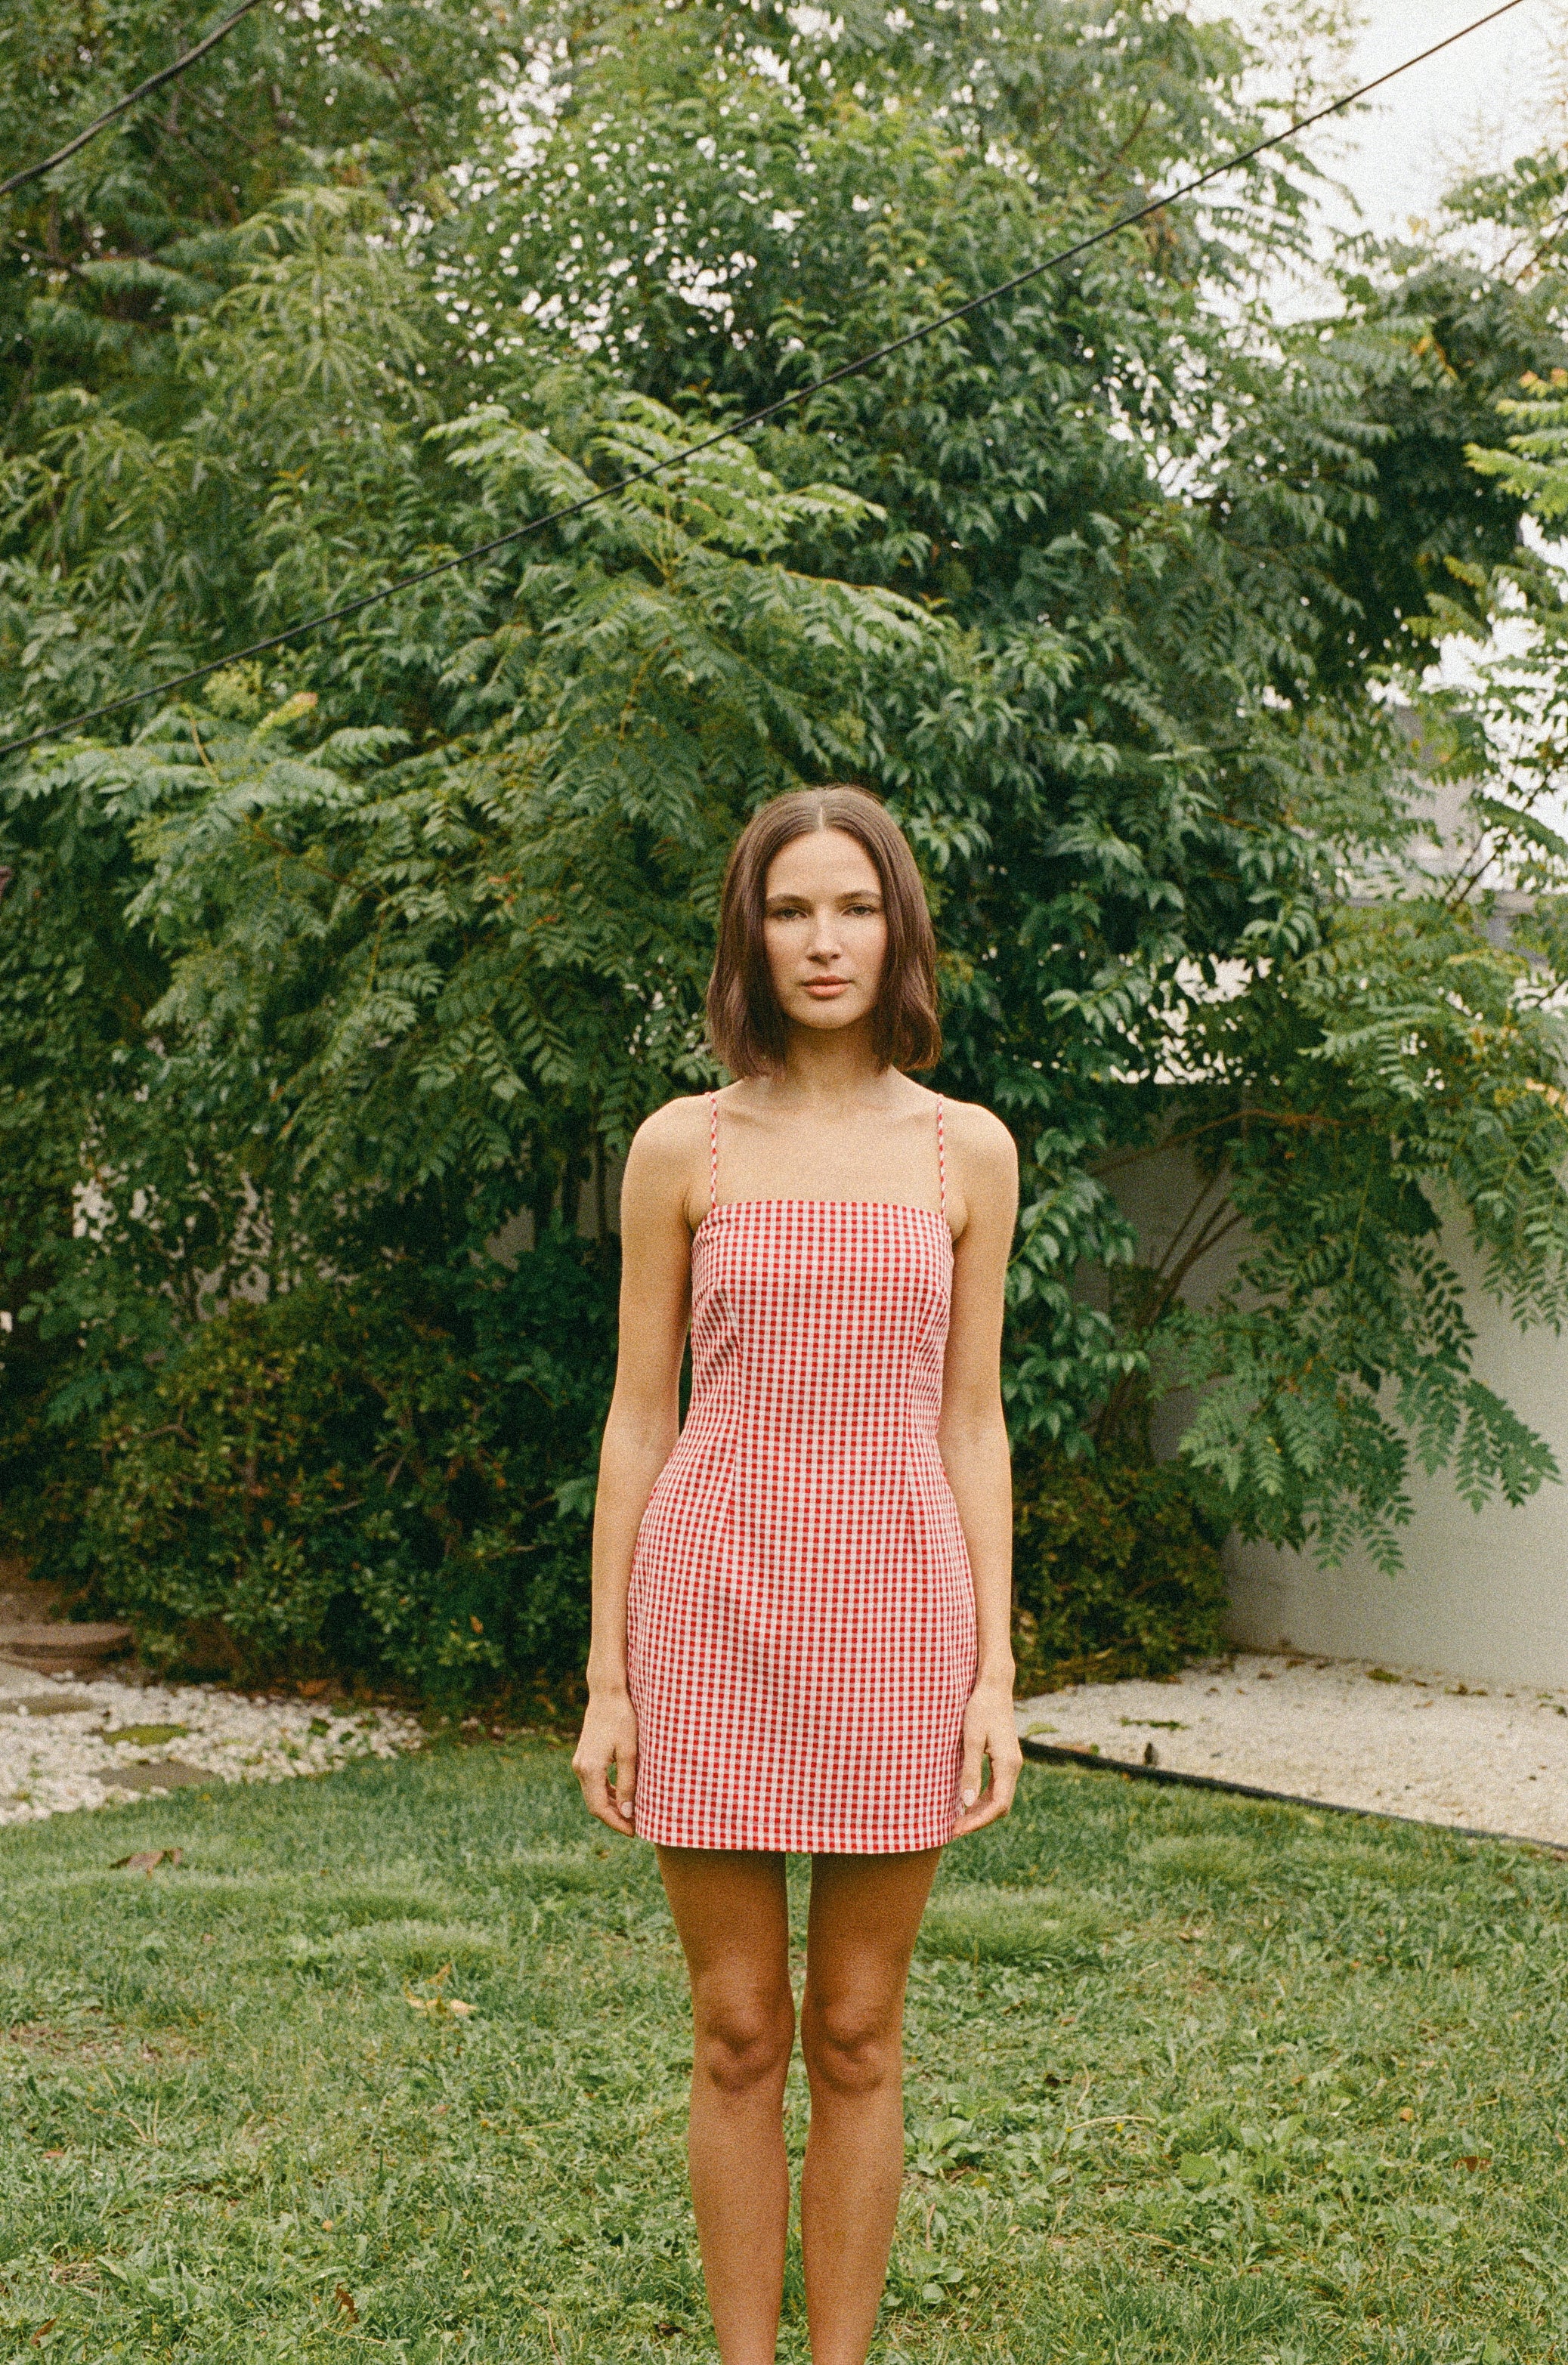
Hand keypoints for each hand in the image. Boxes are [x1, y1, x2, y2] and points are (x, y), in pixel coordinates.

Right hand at [572, 1688, 639, 1835]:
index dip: (616, 1823)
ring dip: (611, 1807)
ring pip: (593, 1795)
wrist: (607, 1694)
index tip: (634, 1832)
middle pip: (594, 1805)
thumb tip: (628, 1813)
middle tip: (636, 1827)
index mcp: (590, 1769)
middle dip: (614, 1818)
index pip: (599, 1808)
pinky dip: (607, 1794)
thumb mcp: (630, 1753)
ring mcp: (580, 1763)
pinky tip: (623, 1797)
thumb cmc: (622, 1720)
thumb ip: (628, 1784)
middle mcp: (580, 1768)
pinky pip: (594, 1784)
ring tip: (632, 1815)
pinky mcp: (585, 1758)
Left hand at [952, 1675, 1021, 1837]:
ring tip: (957, 1819)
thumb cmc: (980, 1710)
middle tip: (954, 1829)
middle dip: (978, 1820)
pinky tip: (966, 1801)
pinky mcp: (1005, 1759)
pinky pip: (997, 1787)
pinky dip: (983, 1798)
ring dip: (980, 1811)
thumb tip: (966, 1802)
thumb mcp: (971, 1740)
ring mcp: (1011, 1763)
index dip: (979, 1821)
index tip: (959, 1829)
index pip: (998, 1805)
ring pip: (999, 1798)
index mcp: (1007, 1765)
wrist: (994, 1687)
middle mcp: (1013, 1767)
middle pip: (1000, 1806)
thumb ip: (970, 1771)